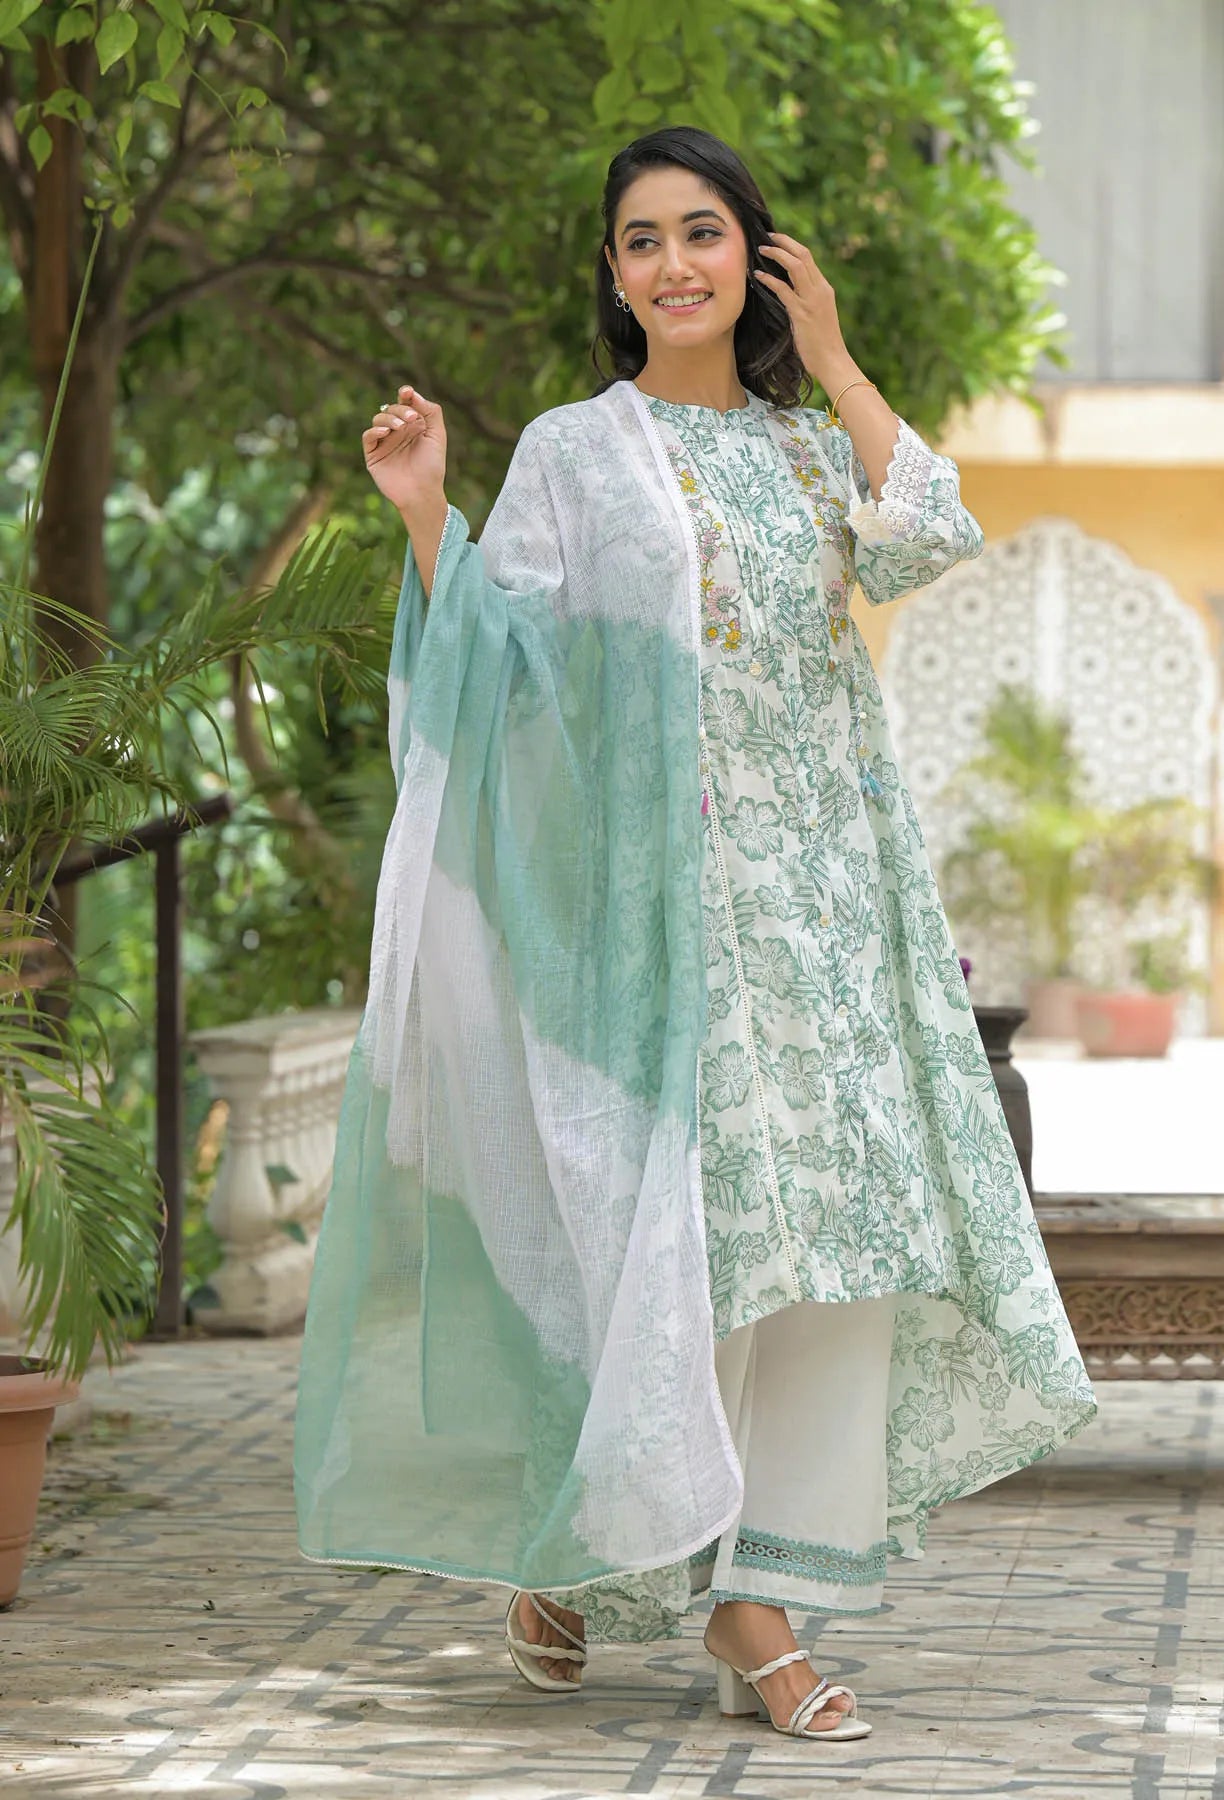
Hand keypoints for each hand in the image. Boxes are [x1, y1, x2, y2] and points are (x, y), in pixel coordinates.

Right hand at [362, 383, 446, 516]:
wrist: (423, 492)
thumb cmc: (432, 466)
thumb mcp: (437, 435)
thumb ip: (431, 412)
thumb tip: (412, 394)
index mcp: (413, 425)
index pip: (405, 403)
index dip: (405, 394)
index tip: (407, 392)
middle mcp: (397, 431)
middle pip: (391, 408)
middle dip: (401, 409)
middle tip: (412, 418)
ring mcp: (384, 442)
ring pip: (378, 419)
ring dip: (389, 418)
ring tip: (401, 427)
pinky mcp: (373, 454)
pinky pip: (368, 436)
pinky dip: (375, 431)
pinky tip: (386, 432)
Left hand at [753, 233, 850, 390]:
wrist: (833, 361)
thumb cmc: (823, 343)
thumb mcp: (817, 316)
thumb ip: (806, 301)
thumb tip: (788, 293)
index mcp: (824, 289)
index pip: (808, 258)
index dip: (791, 245)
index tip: (777, 240)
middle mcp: (820, 290)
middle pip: (803, 254)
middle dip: (784, 242)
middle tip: (767, 236)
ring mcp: (812, 301)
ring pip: (796, 266)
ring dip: (777, 254)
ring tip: (761, 250)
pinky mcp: (802, 314)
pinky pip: (784, 290)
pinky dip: (770, 280)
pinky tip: (758, 276)